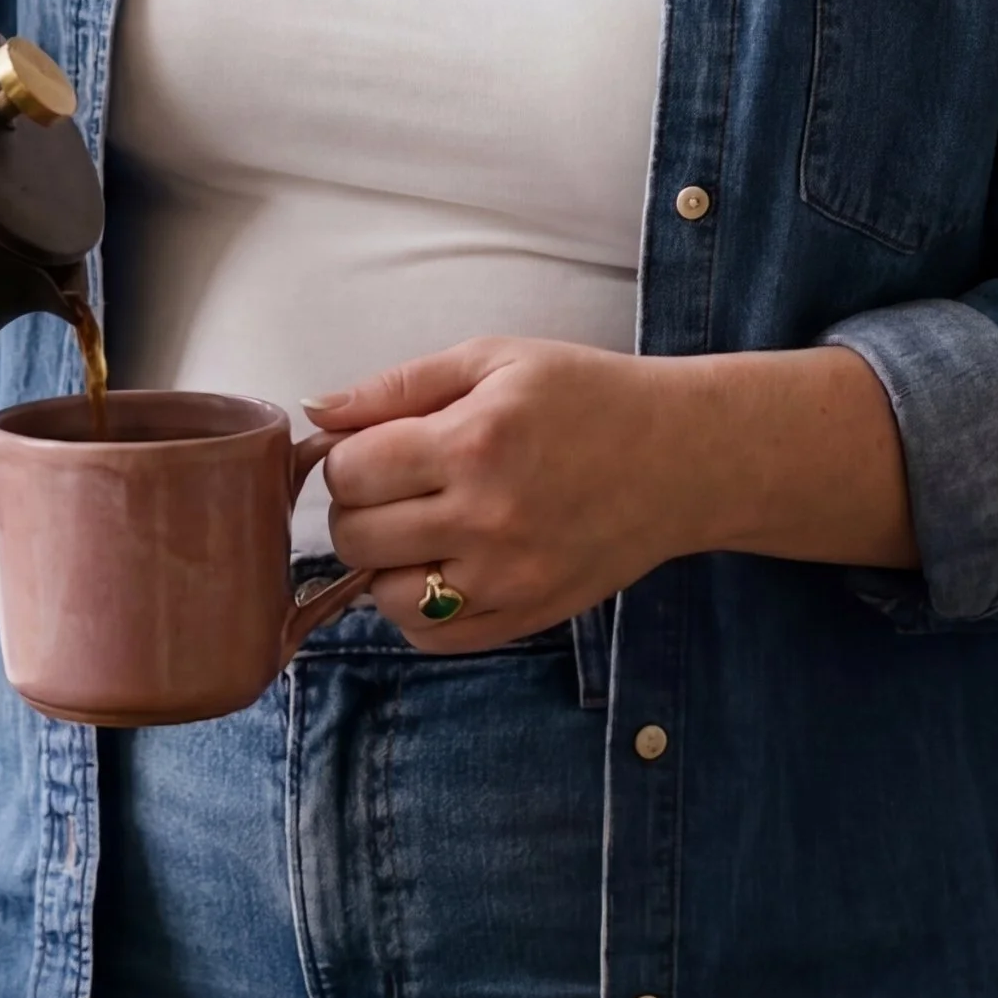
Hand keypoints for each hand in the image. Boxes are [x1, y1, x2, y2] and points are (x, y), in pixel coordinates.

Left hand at [311, 339, 706, 651]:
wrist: (680, 457)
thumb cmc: (586, 396)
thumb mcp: (494, 359)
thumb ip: (398, 386)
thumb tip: (317, 411)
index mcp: (473, 442)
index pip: (349, 472)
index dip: (347, 457)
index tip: (374, 448)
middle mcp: (487, 518)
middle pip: (355, 537)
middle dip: (358, 508)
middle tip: (394, 485)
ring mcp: (508, 579)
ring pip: (384, 596)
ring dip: (384, 563)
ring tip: (419, 527)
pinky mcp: (527, 617)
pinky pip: (432, 638)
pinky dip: (418, 609)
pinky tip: (443, 566)